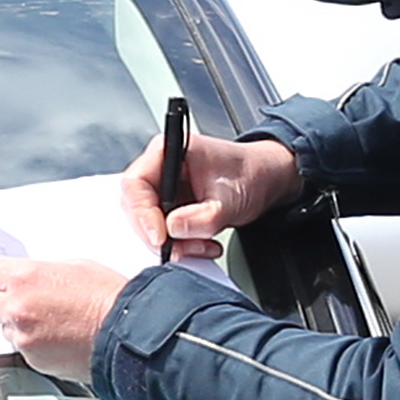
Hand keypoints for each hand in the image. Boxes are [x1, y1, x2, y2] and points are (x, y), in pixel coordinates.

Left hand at [0, 257, 127, 380]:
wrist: (128, 334)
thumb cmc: (110, 299)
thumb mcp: (74, 267)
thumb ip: (41, 272)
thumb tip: (30, 277)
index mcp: (25, 278)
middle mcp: (17, 308)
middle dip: (1, 296)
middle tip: (22, 296)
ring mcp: (23, 337)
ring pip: (3, 325)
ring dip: (16, 321)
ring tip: (46, 319)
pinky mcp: (33, 359)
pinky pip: (21, 346)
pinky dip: (32, 341)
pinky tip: (55, 335)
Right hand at [122, 131, 302, 254]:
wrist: (264, 181)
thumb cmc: (249, 175)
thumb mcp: (230, 200)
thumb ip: (202, 216)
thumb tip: (172, 229)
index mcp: (169, 150)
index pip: (136, 183)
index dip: (142, 212)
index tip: (160, 236)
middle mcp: (161, 167)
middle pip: (136, 206)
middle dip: (158, 234)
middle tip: (180, 249)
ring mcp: (164, 188)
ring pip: (148, 223)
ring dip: (172, 243)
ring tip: (203, 246)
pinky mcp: (170, 206)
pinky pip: (163, 230)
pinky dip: (180, 244)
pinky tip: (202, 245)